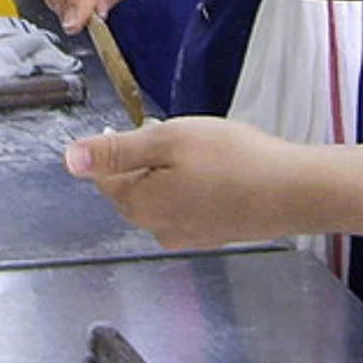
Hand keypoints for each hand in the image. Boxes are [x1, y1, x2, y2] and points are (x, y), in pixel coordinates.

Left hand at [64, 116, 304, 248]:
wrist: (293, 190)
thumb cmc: (233, 159)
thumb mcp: (167, 140)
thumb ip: (116, 151)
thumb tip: (69, 160)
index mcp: (140, 205)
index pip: (104, 177)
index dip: (116, 147)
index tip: (141, 127)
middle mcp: (159, 229)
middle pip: (131, 190)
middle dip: (142, 161)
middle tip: (172, 135)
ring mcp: (188, 236)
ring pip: (159, 197)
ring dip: (167, 173)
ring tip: (197, 150)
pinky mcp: (213, 234)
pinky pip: (185, 206)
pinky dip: (191, 186)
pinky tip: (216, 171)